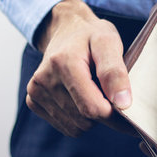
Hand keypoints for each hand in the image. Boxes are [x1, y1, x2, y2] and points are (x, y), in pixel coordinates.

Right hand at [26, 0, 131, 136]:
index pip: (92, 108)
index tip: (123, 105)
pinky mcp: (33, 100)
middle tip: (105, 90)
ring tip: (91, 90)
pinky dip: (77, 118)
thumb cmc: (91, 36)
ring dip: (89, 116)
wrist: (66, 29)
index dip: (113, 113)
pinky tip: (78, 96)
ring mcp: (35, 91)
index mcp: (63, 63)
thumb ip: (116, 72)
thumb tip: (122, 103)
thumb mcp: (109, 43)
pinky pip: (65, 126)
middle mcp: (44, 79)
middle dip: (101, 112)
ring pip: (75, 127)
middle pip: (84, 120)